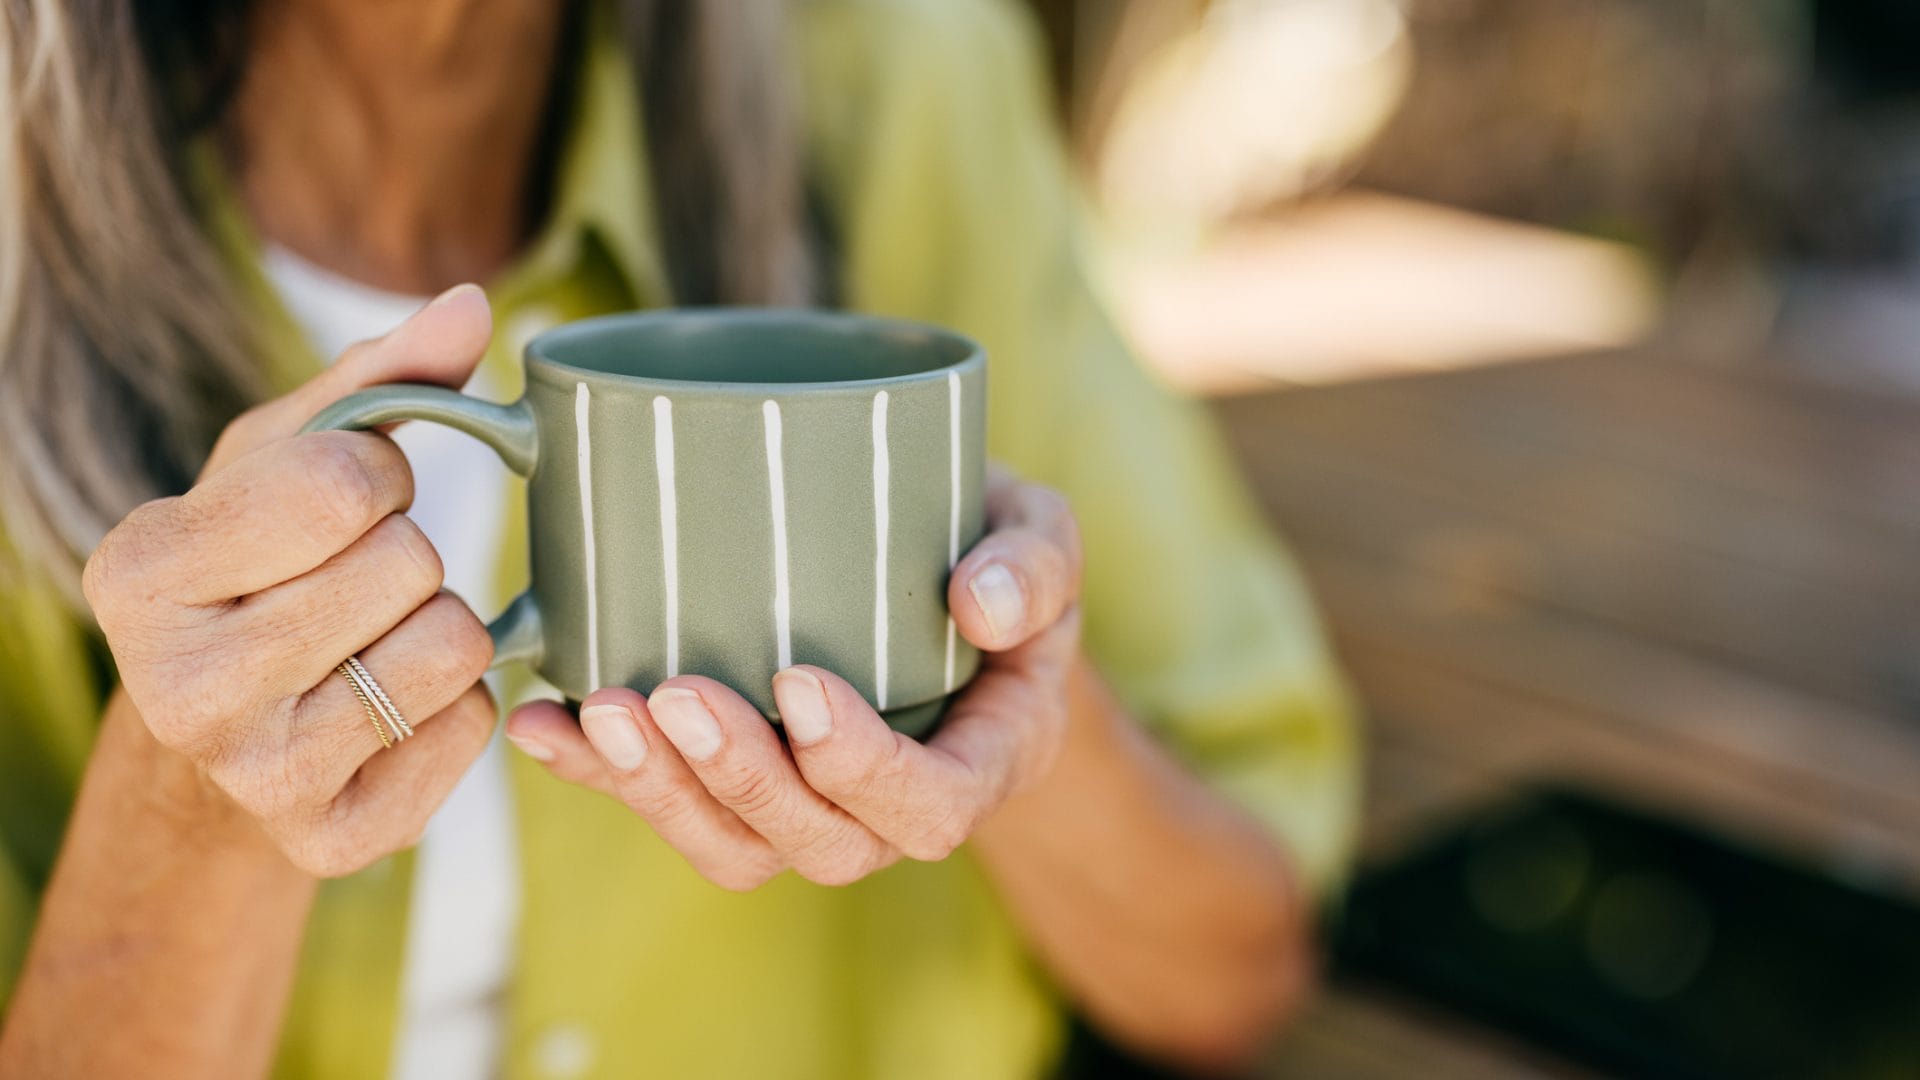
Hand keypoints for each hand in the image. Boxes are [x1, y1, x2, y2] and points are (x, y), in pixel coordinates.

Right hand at [84, 285, 498, 876]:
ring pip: (454, 647)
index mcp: (139, 568)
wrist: (228, 730)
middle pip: (408, 565)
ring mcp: (254, 775)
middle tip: (360, 580)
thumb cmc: (262, 564)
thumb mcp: (286, 456)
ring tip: (377, 639)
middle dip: (412, 553)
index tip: (352, 498)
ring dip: (444, 627)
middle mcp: (178, 685)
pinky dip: (458, 706)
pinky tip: (393, 707)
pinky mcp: (333, 838)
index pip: (343, 481)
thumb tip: (471, 304)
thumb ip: (380, 375)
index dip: (380, 474)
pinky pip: (474, 728)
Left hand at [506, 468, 1082, 888]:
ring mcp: (812, 806)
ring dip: (660, 792)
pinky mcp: (742, 783)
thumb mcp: (1045, 541)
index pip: (928, 806)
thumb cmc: (1000, 562)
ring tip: (600, 712)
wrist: (956, 588)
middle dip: (737, 778)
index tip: (799, 682)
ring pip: (735, 847)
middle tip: (673, 693)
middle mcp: (891, 809)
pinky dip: (601, 772)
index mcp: (981, 760)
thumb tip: (977, 603)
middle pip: (817, 842)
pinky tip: (544, 719)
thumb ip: (1033, 567)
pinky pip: (673, 807)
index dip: (860, 767)